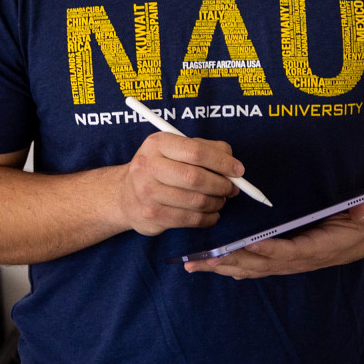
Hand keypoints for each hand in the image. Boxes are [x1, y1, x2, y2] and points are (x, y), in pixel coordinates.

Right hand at [114, 132, 242, 236]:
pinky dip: (208, 218)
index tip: (239, 171)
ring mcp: (147, 192)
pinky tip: (211, 214)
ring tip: (220, 201)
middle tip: (232, 189)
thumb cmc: (160, 168)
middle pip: (196, 177)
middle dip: (222, 185)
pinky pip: (190, 219)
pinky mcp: (152, 216)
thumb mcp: (176, 150)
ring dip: (216, 203)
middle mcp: (148, 166)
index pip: (196, 151)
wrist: (124, 195)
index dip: (222, 162)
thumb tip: (234, 166)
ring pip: (195, 201)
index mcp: (158, 143)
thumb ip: (206, 150)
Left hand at [182, 199, 363, 278]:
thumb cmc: (361, 222)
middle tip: (206, 259)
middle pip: (260, 264)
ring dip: (224, 266)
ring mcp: (288, 262)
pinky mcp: (281, 259)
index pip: (287, 252)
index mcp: (317, 249)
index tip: (246, 243)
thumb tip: (362, 208)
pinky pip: (253, 265)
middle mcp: (298, 260)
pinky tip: (211, 265)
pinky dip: (231, 265)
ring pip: (251, 268)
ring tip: (196, 265)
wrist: (362, 236)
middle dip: (232, 261)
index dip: (267, 249)